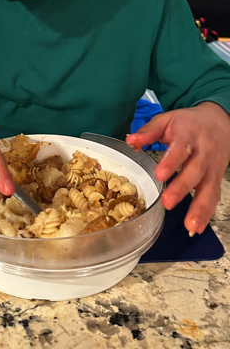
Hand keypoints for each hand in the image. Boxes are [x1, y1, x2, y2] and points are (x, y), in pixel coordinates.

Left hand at [126, 102, 229, 234]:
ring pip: (208, 188)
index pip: (180, 148)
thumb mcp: (168, 120)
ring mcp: (211, 167)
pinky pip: (214, 196)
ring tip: (189, 225)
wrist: (219, 122)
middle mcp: (202, 152)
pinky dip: (207, 213)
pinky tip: (196, 228)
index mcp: (188, 134)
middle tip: (167, 202)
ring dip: (199, 208)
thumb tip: (130, 140)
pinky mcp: (216, 178)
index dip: (171, 161)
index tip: (160, 174)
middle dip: (182, 188)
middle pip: (195, 171)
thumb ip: (149, 131)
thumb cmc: (188, 123)